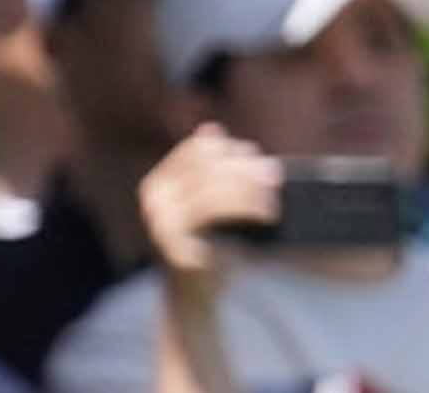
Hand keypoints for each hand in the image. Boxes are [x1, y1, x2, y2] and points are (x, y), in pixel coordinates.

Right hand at [143, 125, 279, 285]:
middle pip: (207, 167)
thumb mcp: (208, 206)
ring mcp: (160, 220)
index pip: (197, 150)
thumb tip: (212, 129)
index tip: (258, 159)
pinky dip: (246, 209)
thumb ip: (211, 173)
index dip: (230, 150)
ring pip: (213, 188)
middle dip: (245, 169)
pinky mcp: (175, 242)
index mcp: (158, 183)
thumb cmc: (208, 250)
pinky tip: (266, 215)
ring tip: (274, 200)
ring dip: (250, 190)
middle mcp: (153, 198)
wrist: (194, 299)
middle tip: (275, 176)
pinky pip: (215, 213)